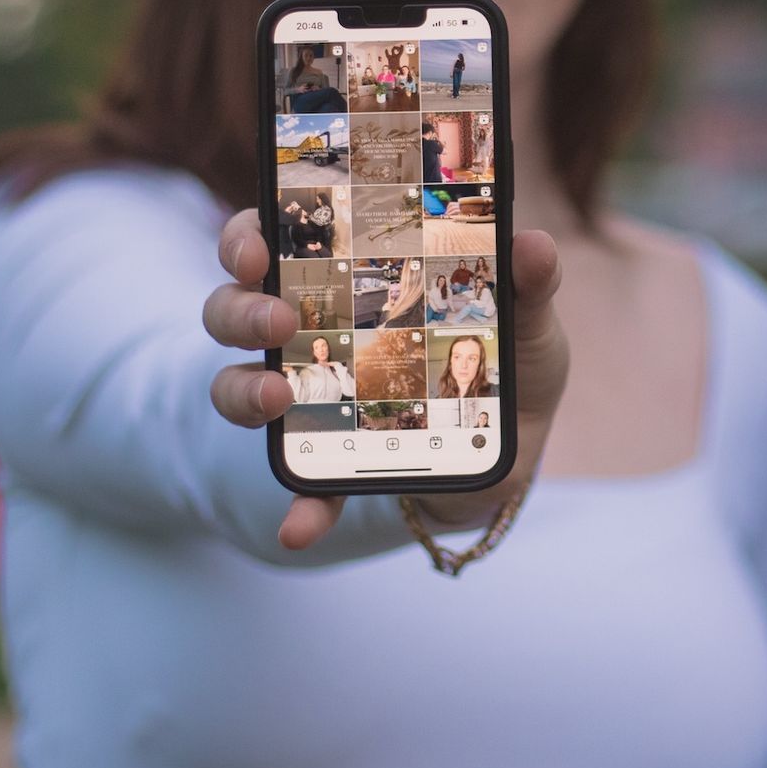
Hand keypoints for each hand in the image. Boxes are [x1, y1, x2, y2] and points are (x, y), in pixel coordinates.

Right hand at [203, 209, 569, 549]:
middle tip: (277, 321)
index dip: (249, 239)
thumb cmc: (507, 359)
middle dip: (241, 311)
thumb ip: (529, 283)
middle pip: (235, 308)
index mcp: (348, 280)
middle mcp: (310, 333)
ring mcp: (310, 399)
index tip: (260, 249)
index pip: (272, 242)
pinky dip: (299, 507)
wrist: (515, 445)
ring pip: (238, 386)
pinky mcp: (330, 462)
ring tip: (276, 398)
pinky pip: (301, 486)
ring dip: (243, 392)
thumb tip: (531, 243)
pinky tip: (299, 528)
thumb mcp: (527, 320)